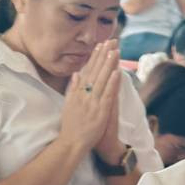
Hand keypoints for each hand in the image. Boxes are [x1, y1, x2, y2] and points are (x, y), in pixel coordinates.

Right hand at [58, 39, 119, 154]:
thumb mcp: (68, 104)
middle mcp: (84, 94)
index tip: (100, 45)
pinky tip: (116, 71)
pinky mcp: (100, 111)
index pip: (87, 71)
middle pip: (95, 71)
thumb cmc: (70, 126)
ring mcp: (92, 102)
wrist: (71, 143)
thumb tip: (76, 74)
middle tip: (111, 41)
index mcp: (77, 92)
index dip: (94, 57)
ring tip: (115, 50)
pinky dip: (112, 83)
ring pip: (102, 80)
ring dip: (108, 64)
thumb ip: (72, 89)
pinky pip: (107, 94)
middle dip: (103, 55)